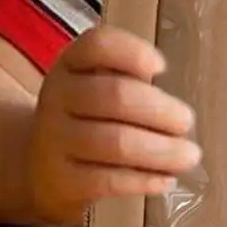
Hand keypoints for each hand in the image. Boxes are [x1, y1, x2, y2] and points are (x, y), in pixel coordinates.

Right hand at [28, 25, 201, 224]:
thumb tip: (176, 104)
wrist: (37, 168)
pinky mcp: (61, 182)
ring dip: (161, 150)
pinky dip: (144, 179)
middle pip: (115, 96)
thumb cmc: (87, 115)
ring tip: (188, 155)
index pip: (97, 45)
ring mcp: (55, 140)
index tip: (163, 66)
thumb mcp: (97, 84)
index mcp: (71, 63)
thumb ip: (130, 79)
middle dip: (160, 110)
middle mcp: (58, 97)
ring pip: (116, 142)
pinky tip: (166, 179)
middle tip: (187, 121)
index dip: (133, 53)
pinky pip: (108, 180)